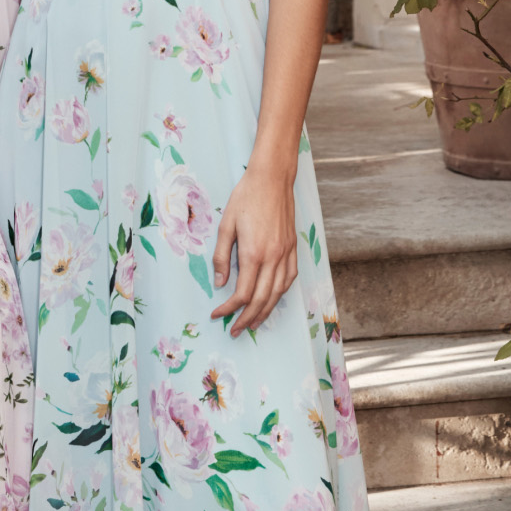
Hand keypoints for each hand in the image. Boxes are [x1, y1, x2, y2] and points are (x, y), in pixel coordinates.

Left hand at [210, 167, 298, 335]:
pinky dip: (280, 294)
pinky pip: (289, 279)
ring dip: (265, 312)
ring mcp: (286, 254)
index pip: (243, 293)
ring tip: (253, 324)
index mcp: (253, 253)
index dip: (229, 308)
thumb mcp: (225, 225)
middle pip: (261, 299)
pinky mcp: (293, 248)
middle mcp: (273, 258)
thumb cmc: (245, 198)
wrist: (272, 179)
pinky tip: (272, 300)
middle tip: (235, 331)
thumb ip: (222, 256)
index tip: (217, 315)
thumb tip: (220, 283)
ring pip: (278, 293)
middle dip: (247, 319)